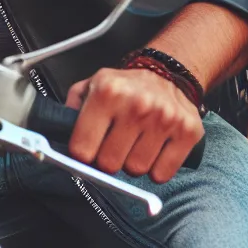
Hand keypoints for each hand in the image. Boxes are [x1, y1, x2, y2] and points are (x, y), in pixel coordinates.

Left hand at [65, 67, 203, 182]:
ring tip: (134, 143)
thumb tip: (60, 134)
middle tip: (112, 145)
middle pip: (109, 164)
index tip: (86, 150)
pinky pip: (162, 174)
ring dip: (132, 163)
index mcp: (107, 91)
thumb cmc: (125, 85)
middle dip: (107, 159)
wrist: (166, 73)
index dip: (82, 154)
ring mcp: (164, 119)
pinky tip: (152, 149)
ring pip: (136, 170)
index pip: (82, 148)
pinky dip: (155, 169)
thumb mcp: (91, 85)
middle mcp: (136, 104)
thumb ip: (71, 108)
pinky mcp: (188, 132)